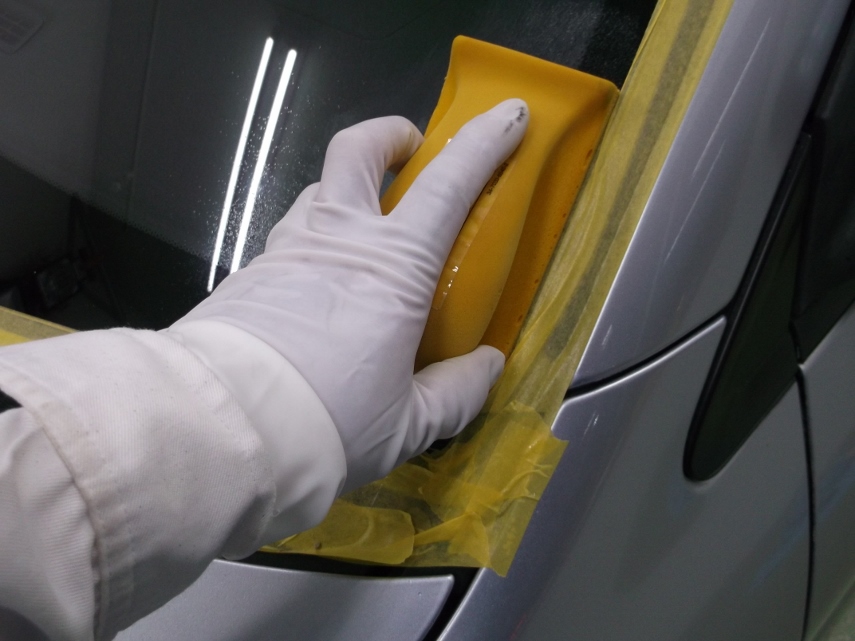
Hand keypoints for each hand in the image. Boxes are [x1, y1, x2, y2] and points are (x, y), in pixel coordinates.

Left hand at [173, 99, 528, 493]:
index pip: (447, 183)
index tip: (507, 117)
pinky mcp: (249, 274)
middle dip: (389, 136)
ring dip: (346, 197)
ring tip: (362, 242)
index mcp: (393, 266)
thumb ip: (456, 392)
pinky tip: (316, 296)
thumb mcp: (409, 423)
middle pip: (357, 149)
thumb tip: (486, 366)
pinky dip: (314, 249)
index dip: (483, 142)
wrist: (224, 432)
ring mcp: (286, 249)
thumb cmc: (330, 423)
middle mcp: (338, 239)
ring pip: (319, 193)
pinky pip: (290, 241)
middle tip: (408, 152)